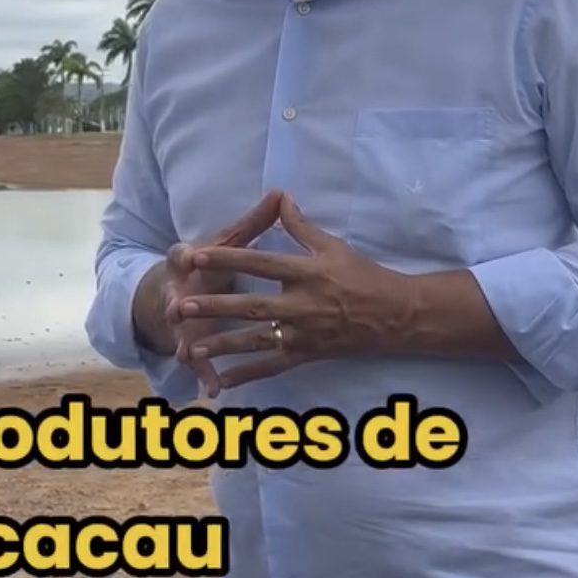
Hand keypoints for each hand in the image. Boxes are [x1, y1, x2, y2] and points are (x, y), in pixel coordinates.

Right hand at [156, 190, 284, 396]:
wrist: (174, 293)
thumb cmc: (208, 264)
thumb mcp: (229, 240)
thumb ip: (255, 222)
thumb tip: (281, 193)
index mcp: (190, 263)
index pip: (183, 255)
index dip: (186, 256)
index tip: (191, 256)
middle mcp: (182, 293)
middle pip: (178, 298)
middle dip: (179, 305)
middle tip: (177, 310)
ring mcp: (185, 324)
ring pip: (185, 335)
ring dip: (188, 345)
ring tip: (188, 355)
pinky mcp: (194, 346)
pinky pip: (200, 364)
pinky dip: (206, 377)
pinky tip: (214, 390)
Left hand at [167, 192, 412, 390]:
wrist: (396, 315)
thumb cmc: (362, 275)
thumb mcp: (332, 245)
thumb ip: (300, 225)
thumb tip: (280, 196)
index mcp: (306, 273)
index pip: (260, 263)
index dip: (228, 258)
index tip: (198, 256)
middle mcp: (302, 305)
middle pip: (251, 306)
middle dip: (215, 307)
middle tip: (182, 306)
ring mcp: (303, 334)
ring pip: (257, 341)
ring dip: (224, 344)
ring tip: (193, 347)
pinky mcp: (307, 355)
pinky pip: (272, 367)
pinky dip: (246, 375)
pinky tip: (221, 380)